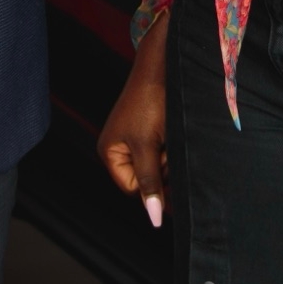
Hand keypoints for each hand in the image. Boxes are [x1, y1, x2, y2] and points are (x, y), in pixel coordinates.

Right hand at [99, 9, 170, 226]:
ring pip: (159, 165)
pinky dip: (171, 145)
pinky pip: (163, 150)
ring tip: (170, 133)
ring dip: (170, 155)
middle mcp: (119, 148)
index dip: (154, 184)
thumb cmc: (152, 102)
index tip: (168, 166)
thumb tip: (153, 219)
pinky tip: (173, 129)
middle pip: (147, 178)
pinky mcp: (149, 129)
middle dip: (163, 166)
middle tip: (167, 143)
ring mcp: (135, 138)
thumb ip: (150, 181)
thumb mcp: (149, 145)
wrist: (166, 64)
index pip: (134, 189)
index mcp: (110, 152)